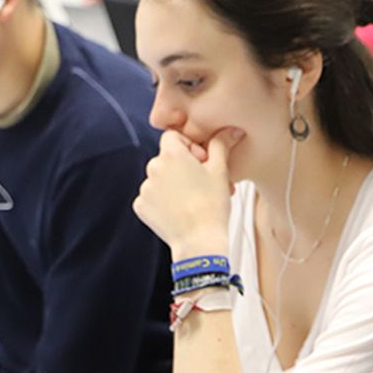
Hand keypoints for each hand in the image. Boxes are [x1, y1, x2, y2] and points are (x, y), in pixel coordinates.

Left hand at [133, 128, 242, 256]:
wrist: (200, 243)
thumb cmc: (212, 207)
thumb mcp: (220, 171)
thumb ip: (222, 144)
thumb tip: (232, 129)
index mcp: (171, 154)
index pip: (174, 137)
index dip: (190, 147)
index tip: (202, 162)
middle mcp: (153, 167)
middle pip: (167, 158)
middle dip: (184, 167)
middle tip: (203, 184)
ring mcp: (144, 188)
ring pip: (160, 178)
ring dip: (174, 184)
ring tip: (193, 200)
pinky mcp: (141, 206)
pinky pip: (152, 197)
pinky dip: (163, 201)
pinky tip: (180, 210)